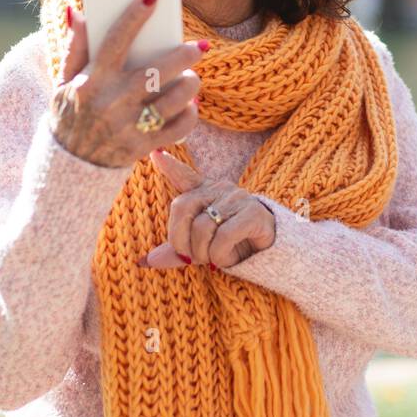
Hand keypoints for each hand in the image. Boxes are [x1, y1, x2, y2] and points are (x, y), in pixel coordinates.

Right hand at [50, 0, 208, 167]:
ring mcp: (130, 127)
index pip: (116, 40)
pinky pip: (180, 127)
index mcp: (92, 81)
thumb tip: (76, 11)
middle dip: (184, 55)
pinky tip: (189, 103)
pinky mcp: (144, 147)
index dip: (135, 15)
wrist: (69, 167)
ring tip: (191, 76)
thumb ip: (75, 46)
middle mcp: (112, 102)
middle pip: (158, 71)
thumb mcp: (64, 80)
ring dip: (190, 84)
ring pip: (175, 99)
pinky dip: (190, 113)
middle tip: (199, 46)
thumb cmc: (70, 114)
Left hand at [139, 149, 276, 270]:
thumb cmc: (232, 246)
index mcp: (206, 193)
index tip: (154, 155)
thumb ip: (176, 250)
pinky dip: (219, 255)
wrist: (271, 254)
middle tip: (193, 258)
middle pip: (181, 208)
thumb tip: (145, 261)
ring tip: (214, 259)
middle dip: (180, 240)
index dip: (170, 167)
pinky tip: (227, 258)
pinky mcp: (253, 213)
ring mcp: (237, 198)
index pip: (185, 176)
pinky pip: (223, 237)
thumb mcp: (200, 248)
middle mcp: (219, 190)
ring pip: (202, 227)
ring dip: (203, 253)